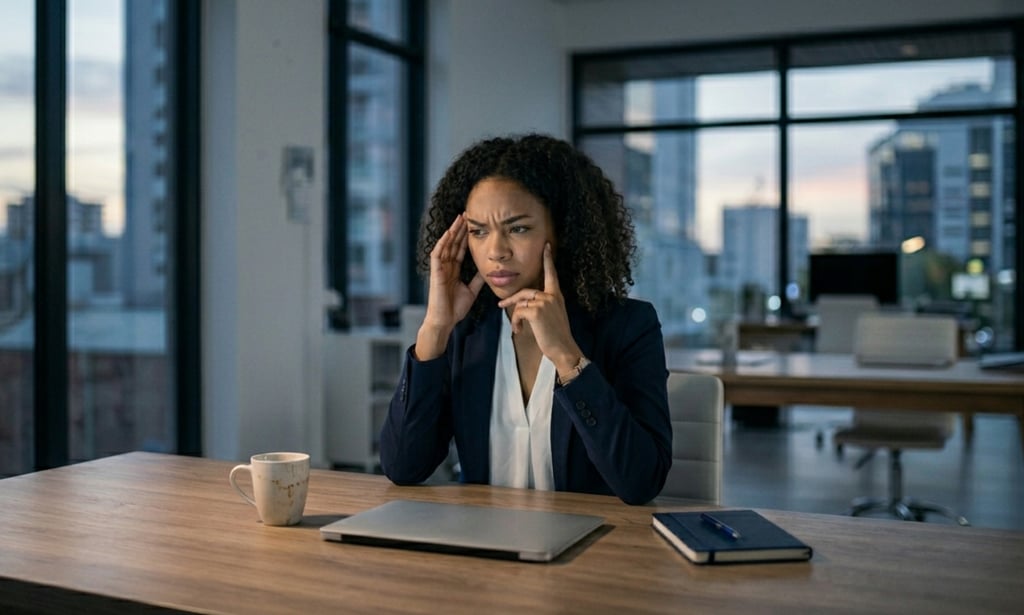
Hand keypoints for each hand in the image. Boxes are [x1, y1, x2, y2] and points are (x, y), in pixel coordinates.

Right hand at [416, 214, 483, 359]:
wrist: (446, 321)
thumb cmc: (455, 308)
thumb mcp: (472, 290)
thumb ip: (477, 278)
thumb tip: (488, 269)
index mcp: (453, 270)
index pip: (460, 249)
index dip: (466, 237)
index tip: (473, 225)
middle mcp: (446, 267)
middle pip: (453, 243)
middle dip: (460, 229)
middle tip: (467, 214)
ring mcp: (440, 269)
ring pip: (445, 245)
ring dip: (452, 232)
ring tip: (459, 219)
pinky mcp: (435, 273)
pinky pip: (437, 255)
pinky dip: (442, 243)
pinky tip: (448, 233)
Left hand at [497, 243, 582, 375]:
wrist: (563, 349)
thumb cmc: (556, 336)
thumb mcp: (552, 316)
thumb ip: (543, 305)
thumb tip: (525, 304)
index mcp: (556, 296)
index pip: (551, 274)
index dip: (548, 260)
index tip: (546, 247)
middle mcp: (551, 296)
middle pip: (525, 291)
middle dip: (512, 299)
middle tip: (501, 306)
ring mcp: (544, 302)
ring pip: (520, 302)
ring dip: (516, 316)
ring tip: (517, 328)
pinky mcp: (537, 311)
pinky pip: (518, 312)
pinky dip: (516, 322)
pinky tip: (519, 331)